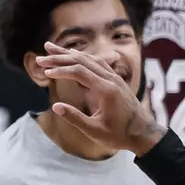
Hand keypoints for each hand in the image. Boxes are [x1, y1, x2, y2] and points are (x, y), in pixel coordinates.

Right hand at [34, 42, 162, 155]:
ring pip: (89, 59)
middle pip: (82, 61)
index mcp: (106, 90)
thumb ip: (75, 118)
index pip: (79, 72)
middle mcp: (111, 79)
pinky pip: (96, 63)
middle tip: (40, 56)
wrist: (144, 133)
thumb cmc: (120, 135)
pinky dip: (81, 58)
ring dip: (69, 54)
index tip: (45, 72)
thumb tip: (55, 107)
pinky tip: (72, 56)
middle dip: (60, 57)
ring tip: (51, 49)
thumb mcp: (95, 131)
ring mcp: (114, 77)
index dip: (60, 70)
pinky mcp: (115, 79)